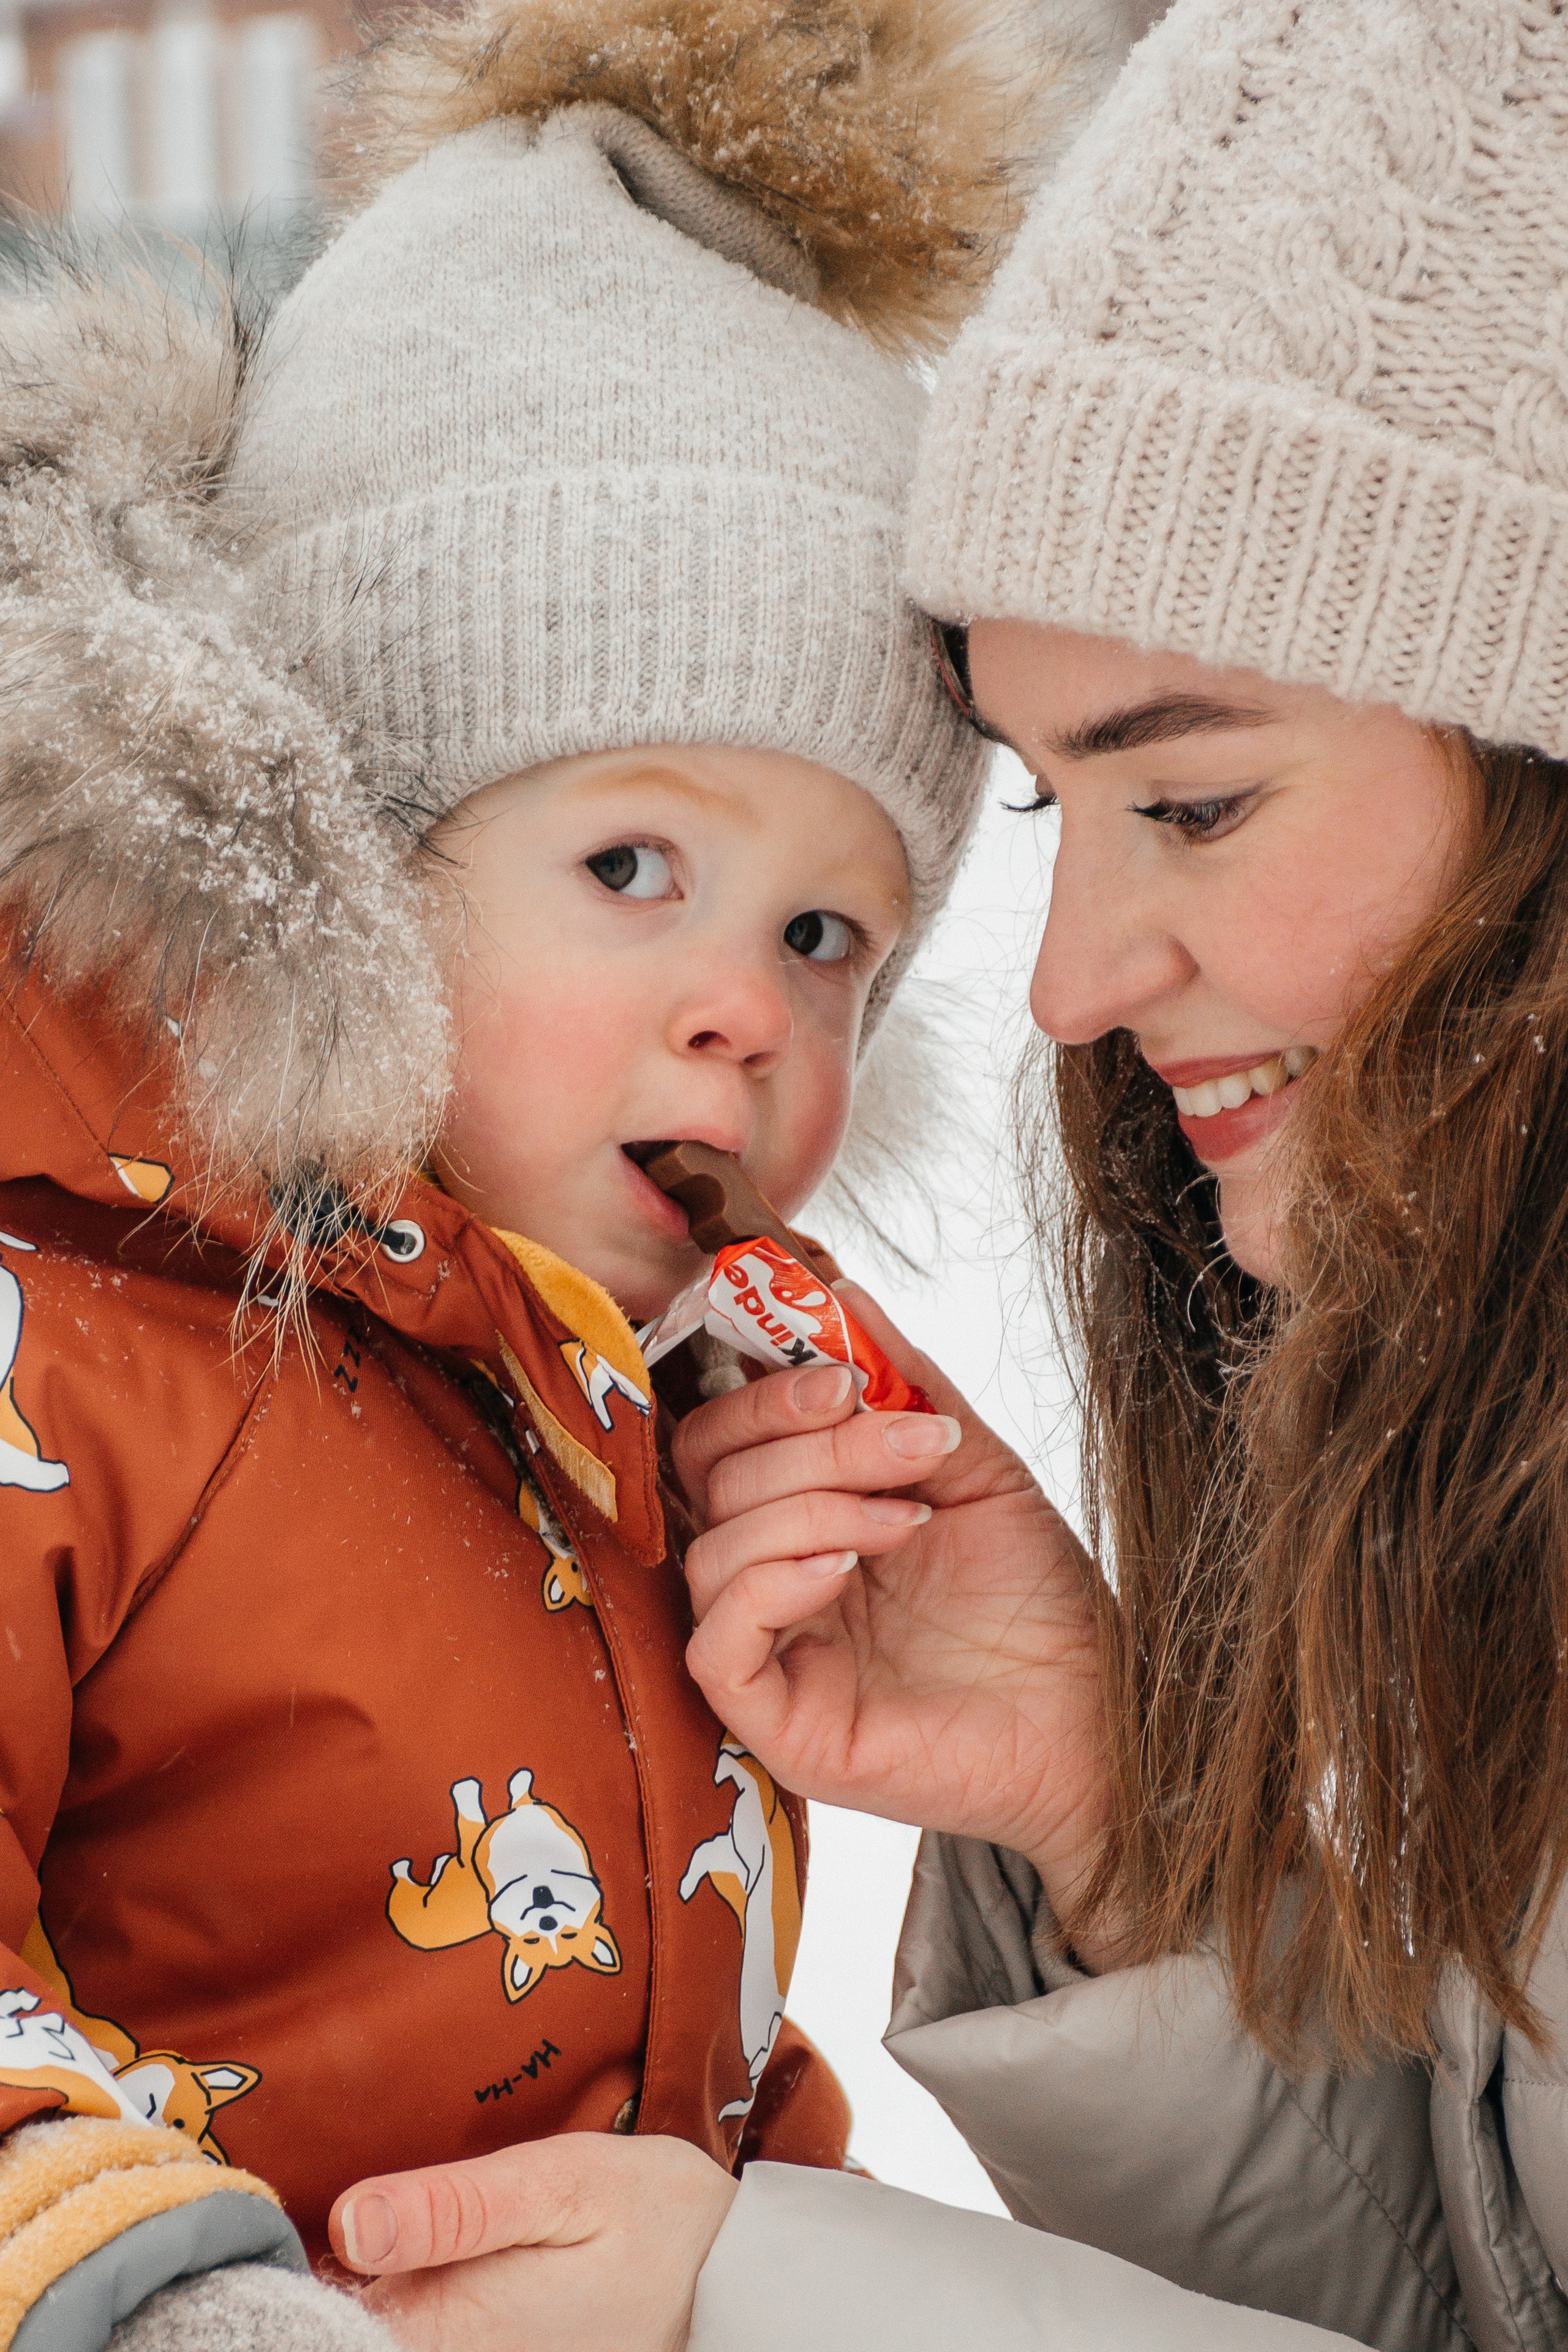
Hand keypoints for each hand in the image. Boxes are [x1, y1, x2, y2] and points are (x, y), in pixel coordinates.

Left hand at [330, 2133, 736, 2351]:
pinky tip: (428, 2278)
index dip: (292, 2271)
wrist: (733, 2281)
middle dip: (333, 2285)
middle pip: (347, 2335)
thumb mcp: (560, 2181)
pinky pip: (427, 2342)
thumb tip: (350, 2219)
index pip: (323, 2320)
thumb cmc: (650, 2217)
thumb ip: (453, 2207)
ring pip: (384, 2339)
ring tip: (391, 2244)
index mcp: (454, 2329)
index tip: (292, 2225)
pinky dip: (408, 2318)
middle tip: (341, 2223)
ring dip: (369, 2299)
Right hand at [674, 1285, 1112, 1930]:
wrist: (1098, 1716)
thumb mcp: (973, 1467)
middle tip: (903, 1440)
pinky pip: (715, 1642)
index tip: (845, 1373)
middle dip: (802, 1442)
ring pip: (713, 1549)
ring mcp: (765, 1654)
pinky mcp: (772, 1723)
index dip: (762, 1392)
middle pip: (709, 1479)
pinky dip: (773, 1584)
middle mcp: (767, 1579)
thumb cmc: (1037, 1601)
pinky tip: (848, 1569)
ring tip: (908, 1517)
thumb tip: (840, 1291)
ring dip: (811, 1506)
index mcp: (798, 1515)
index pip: (719, 1436)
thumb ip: (904, 1383)